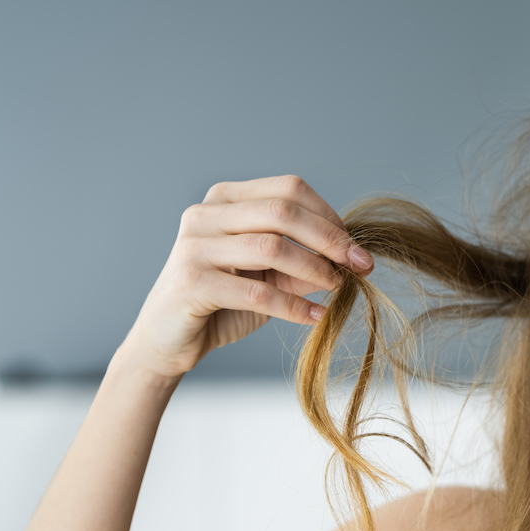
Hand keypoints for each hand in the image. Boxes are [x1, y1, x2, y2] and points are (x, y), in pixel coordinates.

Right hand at [121, 175, 372, 379]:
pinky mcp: (191, 283)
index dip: (329, 216)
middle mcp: (206, 214)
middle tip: (360, 265)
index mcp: (225, 199)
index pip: (288, 190)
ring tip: (338, 288)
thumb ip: (305, 264)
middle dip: (330, 239)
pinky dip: (293, 306)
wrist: (169, 340)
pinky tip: (317, 317)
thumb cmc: (224, 303)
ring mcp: (194, 246)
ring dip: (314, 269)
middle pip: (282, 211)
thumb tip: (354, 259)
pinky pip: (256, 292)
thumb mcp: (272, 277)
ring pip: (270, 247)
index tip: (356, 248)